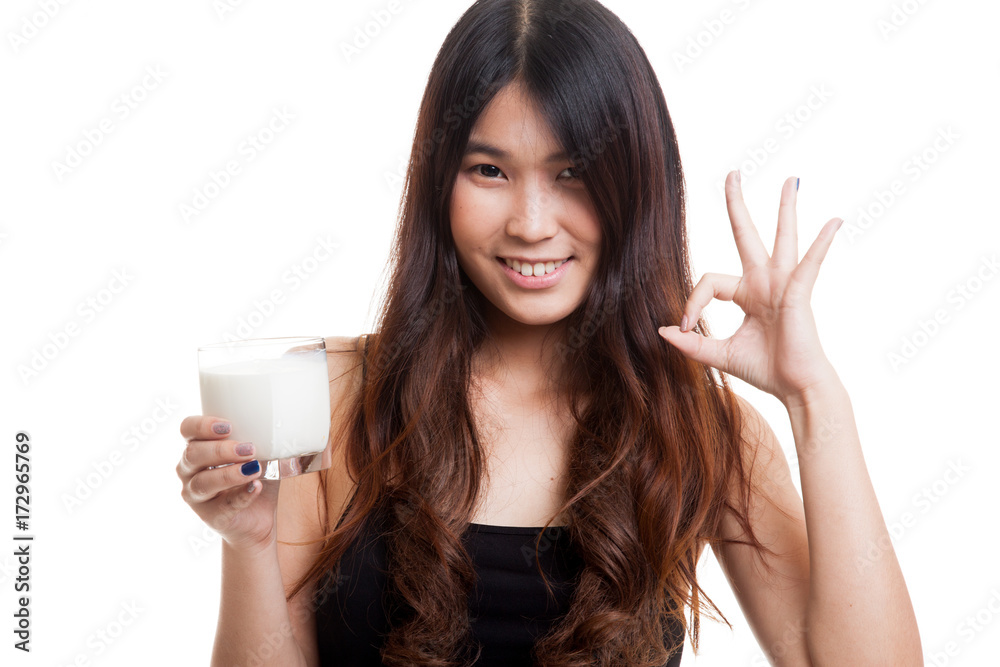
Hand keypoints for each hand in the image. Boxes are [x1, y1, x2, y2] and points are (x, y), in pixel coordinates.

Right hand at [176, 416, 278, 553]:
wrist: (260, 517)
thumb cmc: (256, 477)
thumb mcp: (261, 454)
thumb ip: (263, 439)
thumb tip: (284, 424)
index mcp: (199, 447)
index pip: (187, 430)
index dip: (201, 426)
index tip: (228, 426)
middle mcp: (189, 470)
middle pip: (192, 454)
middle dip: (220, 449)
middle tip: (249, 449)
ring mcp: (196, 495)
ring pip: (202, 482)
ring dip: (229, 474)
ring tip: (254, 468)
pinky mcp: (210, 516)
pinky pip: (222, 506)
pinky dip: (241, 496)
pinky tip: (256, 487)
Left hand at [658, 172, 842, 407]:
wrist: (795, 388)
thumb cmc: (765, 370)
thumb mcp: (719, 354)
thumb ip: (691, 343)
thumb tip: (662, 331)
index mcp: (746, 294)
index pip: (709, 281)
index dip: (692, 301)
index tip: (686, 325)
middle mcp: (764, 282)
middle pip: (747, 234)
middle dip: (737, 204)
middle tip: (732, 174)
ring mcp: (783, 285)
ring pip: (783, 238)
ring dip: (786, 209)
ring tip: (791, 181)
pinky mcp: (799, 294)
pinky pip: (810, 263)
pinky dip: (822, 243)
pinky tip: (834, 222)